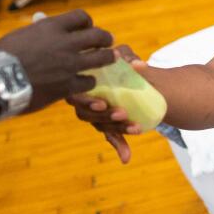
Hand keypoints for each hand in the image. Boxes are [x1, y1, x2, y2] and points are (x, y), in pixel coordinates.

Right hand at [0, 9, 114, 113]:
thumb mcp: (21, 36)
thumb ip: (40, 33)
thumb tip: (45, 27)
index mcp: (51, 27)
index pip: (81, 16)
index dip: (87, 23)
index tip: (87, 28)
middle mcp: (64, 43)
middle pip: (98, 36)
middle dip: (105, 38)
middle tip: (107, 42)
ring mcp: (69, 65)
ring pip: (101, 58)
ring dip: (107, 58)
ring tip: (110, 59)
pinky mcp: (67, 86)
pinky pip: (89, 82)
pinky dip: (89, 82)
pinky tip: (87, 83)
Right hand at [64, 44, 143, 163]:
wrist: (135, 75)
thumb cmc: (122, 62)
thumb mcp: (125, 56)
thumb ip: (127, 57)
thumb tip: (136, 64)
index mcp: (84, 84)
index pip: (78, 96)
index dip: (88, 102)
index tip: (103, 103)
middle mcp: (85, 102)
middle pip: (87, 115)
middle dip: (104, 116)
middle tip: (122, 113)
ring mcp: (97, 115)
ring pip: (101, 126)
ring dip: (117, 129)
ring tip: (136, 127)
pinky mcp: (110, 124)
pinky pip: (112, 137)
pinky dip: (120, 146)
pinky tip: (126, 157)